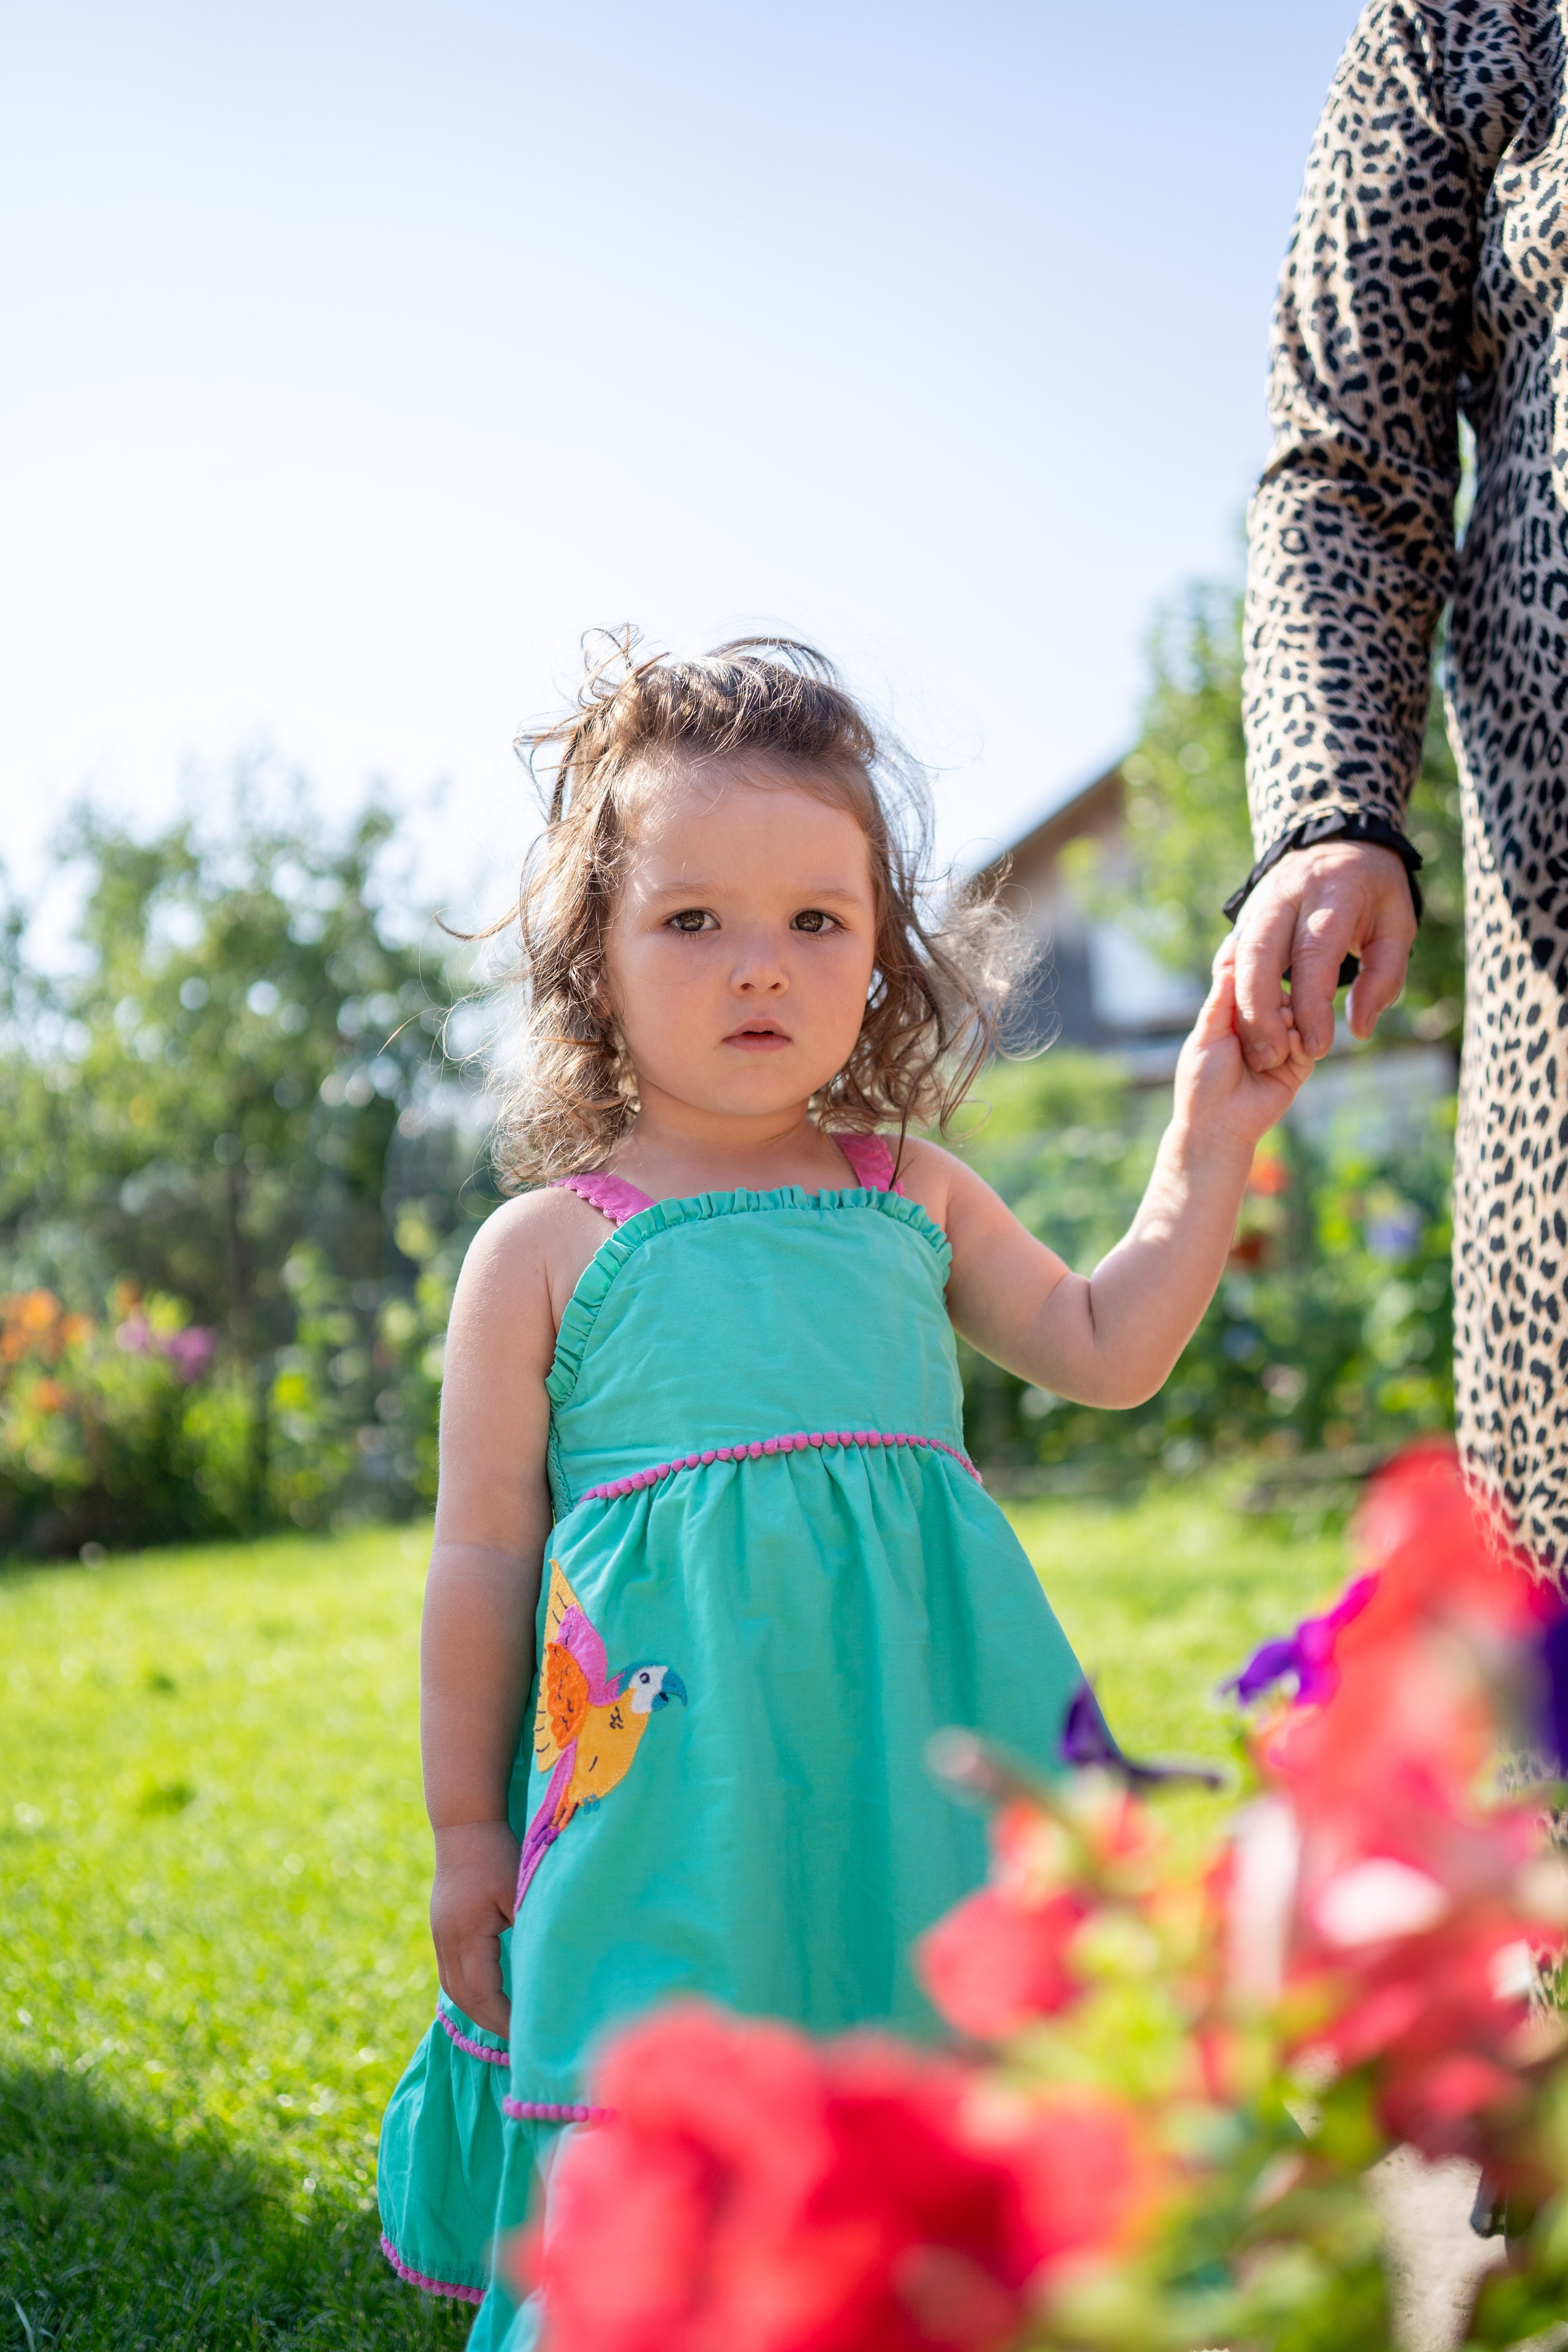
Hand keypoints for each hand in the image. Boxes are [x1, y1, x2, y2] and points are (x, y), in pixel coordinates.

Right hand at [430, 1818, 519, 2037]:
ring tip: (506, 2025)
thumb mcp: (519, 1891)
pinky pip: (452, 1972)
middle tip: (520, 2041)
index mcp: (466, 1936)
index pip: (484, 1994)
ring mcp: (440, 1935)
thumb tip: (546, 1970)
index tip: (528, 2035)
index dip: (505, 2019)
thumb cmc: (497, 1853)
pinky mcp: (442, 1928)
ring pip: (454, 1988)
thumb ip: (528, 1929)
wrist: (463, 1823)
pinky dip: (470, 1991)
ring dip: (478, 2010)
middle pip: (464, 1999)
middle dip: (491, 2023)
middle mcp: (447, 1942)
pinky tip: (490, 1996)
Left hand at [1173, 940, 1312, 1156]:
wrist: (1218, 1124)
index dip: (1255, 972)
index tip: (1258, 962)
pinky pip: (1309, 1040)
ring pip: (1297, 1012)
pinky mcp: (1298, 1064)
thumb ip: (1222, 998)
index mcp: (1234, 1014)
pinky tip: (1291, 1044)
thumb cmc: (1203, 1080)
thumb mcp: (1207, 1034)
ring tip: (1275, 1036)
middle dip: (1272, 1001)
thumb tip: (1231, 952)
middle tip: (1261, 1019)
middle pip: (1279, 992)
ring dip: (1287, 1019)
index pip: (1251, 981)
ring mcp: (1282, 1043)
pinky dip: (1301, 1038)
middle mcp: (1261, 1025)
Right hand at [1231, 841, 1415, 1070]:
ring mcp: (1259, 903)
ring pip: (1235, 957)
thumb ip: (1384, 979)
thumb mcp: (1398, 927)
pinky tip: (1247, 1023)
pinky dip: (1233, 993)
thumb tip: (1357, 1030)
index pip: (1314, 954)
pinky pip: (1229, 958)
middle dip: (1261, 1012)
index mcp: (1334, 892)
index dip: (1311, 1006)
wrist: (1338, 841)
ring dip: (1241, 1008)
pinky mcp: (1244, 915)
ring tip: (1258, 1049)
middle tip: (1273, 1057)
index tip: (1316, 1048)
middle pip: (1259, 954)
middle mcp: (1288, 894)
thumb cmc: (1374, 892)